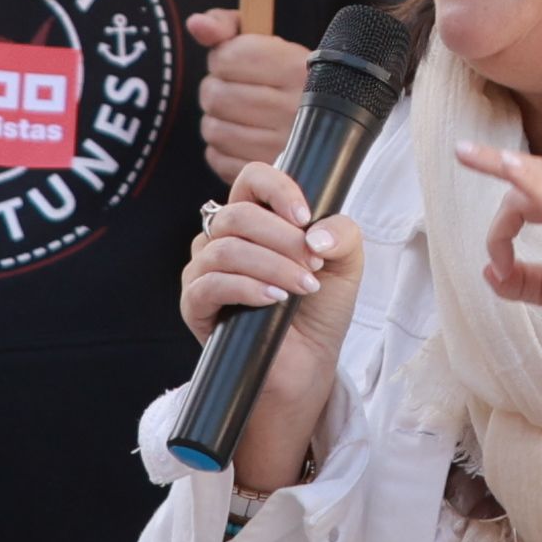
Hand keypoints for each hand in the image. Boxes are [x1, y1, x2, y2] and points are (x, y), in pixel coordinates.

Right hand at [176, 163, 367, 494]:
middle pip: (238, 213)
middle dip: (283, 238)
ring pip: (225, 248)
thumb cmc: (319, 309)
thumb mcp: (346, 264)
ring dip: (272, 265)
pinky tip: (274, 298)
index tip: (306, 215)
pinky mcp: (195, 305)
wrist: (307, 363)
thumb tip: (316, 231)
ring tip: (303, 287)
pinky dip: (247, 287)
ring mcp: (204, 270)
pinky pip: (209, 284)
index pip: (252, 178)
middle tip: (314, 265)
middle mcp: (224, 238)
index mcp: (257, 218)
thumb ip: (343, 235)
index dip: (278, 188)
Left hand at [189, 13, 308, 183]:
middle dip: (216, 88)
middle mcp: (293, 108)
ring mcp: (284, 146)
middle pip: (214, 95)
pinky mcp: (270, 174)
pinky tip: (241, 137)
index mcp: (295, 68)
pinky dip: (220, 148)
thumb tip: (196, 24)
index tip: (235, 61)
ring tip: (237, 114)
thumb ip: (227, 26)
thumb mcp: (268, 42)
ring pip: (212, 129)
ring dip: (216, 119)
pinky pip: (217, 158)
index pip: (227, 58)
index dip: (221, 58)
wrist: (332, 124)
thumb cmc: (288, 78)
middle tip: (234, 89)